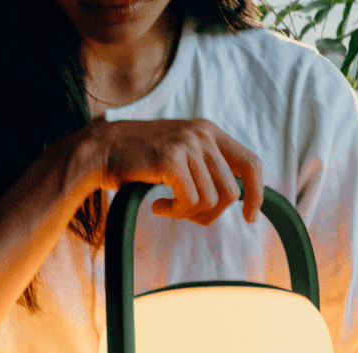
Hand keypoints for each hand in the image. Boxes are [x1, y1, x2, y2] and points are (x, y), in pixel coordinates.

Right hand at [92, 118, 262, 225]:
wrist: (100, 150)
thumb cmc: (137, 160)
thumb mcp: (178, 154)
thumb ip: (204, 167)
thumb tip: (234, 197)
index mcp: (208, 131)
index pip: (250, 162)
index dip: (256, 193)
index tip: (250, 217)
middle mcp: (202, 134)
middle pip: (230, 192)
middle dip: (210, 214)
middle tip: (185, 215)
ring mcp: (187, 145)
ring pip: (210, 201)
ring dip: (187, 214)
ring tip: (167, 207)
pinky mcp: (171, 160)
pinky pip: (189, 202)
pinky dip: (174, 212)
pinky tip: (157, 206)